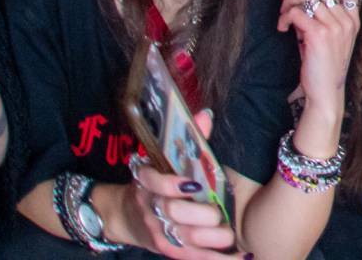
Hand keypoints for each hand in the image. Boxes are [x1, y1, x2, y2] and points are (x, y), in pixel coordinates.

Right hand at [119, 117, 235, 257]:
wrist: (126, 216)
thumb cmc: (156, 182)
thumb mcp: (165, 161)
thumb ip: (188, 140)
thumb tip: (205, 116)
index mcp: (148, 181)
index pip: (153, 182)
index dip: (170, 184)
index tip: (192, 185)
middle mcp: (151, 207)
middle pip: (170, 213)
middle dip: (195, 216)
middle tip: (218, 216)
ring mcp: (158, 231)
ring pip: (180, 239)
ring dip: (206, 241)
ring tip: (230, 238)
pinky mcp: (166, 248)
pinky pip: (188, 256)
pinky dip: (210, 258)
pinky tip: (235, 259)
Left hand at [277, 0, 360, 111]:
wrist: (324, 94)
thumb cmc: (321, 64)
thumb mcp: (328, 35)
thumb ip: (324, 13)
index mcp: (353, 17)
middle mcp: (348, 18)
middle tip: (282, 3)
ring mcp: (336, 26)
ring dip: (287, 5)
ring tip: (282, 20)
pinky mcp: (320, 34)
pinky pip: (297, 12)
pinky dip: (285, 18)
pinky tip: (283, 30)